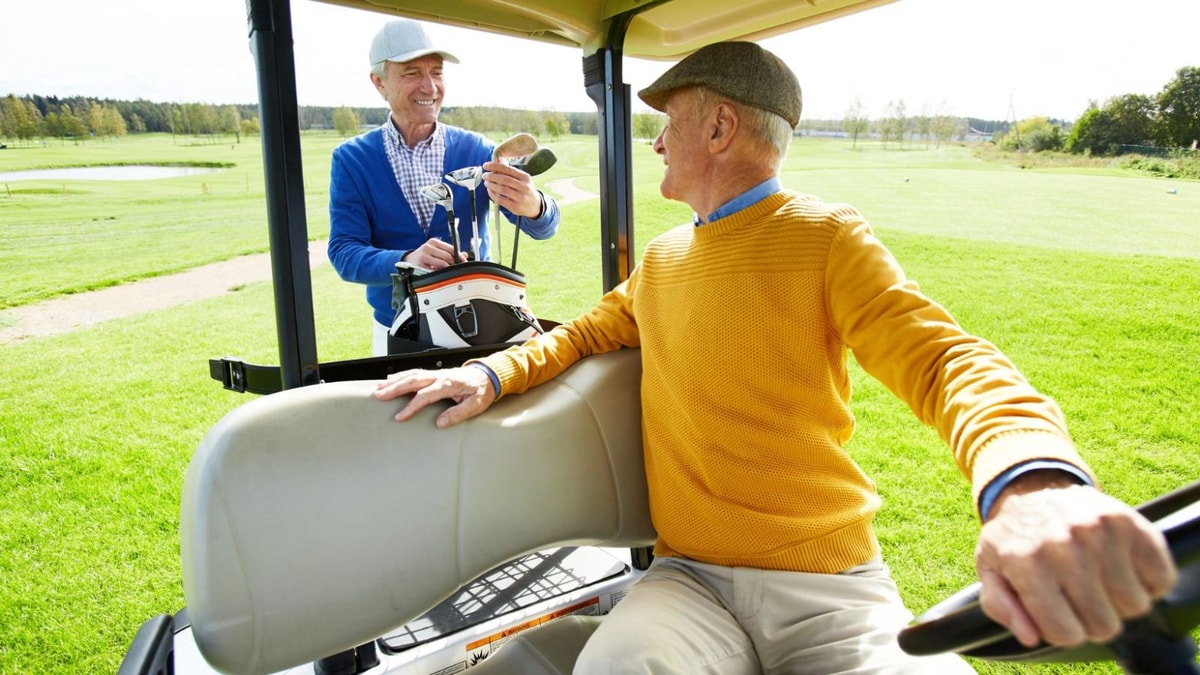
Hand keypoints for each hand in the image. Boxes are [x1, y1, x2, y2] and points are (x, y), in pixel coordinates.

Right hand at [374, 366, 496, 427]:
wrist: (488, 375)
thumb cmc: (482, 391)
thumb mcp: (476, 405)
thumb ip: (458, 414)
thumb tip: (440, 423)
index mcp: (449, 384)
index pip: (425, 396)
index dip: (411, 406)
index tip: (400, 417)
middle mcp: (440, 376)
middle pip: (413, 381)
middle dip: (394, 388)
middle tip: (379, 396)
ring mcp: (436, 373)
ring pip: (411, 375)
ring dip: (394, 381)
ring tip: (379, 388)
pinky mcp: (435, 373)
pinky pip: (415, 372)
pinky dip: (401, 375)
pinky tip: (391, 379)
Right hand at [403, 238, 463, 269]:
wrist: (408, 261)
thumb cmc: (424, 257)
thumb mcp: (436, 251)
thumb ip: (450, 252)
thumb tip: (464, 254)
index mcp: (434, 242)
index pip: (451, 248)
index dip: (459, 256)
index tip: (464, 262)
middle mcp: (428, 247)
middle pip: (448, 256)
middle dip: (454, 264)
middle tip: (456, 269)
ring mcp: (424, 255)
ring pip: (443, 264)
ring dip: (447, 269)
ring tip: (447, 272)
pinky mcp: (420, 265)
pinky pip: (435, 271)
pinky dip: (439, 273)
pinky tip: (438, 274)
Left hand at [482, 160, 542, 217]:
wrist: (535, 206)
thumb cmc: (525, 189)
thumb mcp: (521, 179)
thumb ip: (509, 170)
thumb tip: (498, 159)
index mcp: (525, 177)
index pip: (508, 169)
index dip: (495, 166)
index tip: (486, 166)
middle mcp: (524, 187)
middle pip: (504, 179)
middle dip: (491, 176)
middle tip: (485, 175)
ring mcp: (520, 197)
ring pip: (502, 189)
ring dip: (491, 185)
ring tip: (486, 183)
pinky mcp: (515, 207)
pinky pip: (500, 200)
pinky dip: (492, 194)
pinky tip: (490, 191)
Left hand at [975, 477, 1176, 647]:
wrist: (1033, 490)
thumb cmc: (1014, 540)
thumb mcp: (990, 571)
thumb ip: (1000, 608)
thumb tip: (1030, 636)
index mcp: (1026, 563)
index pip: (1067, 634)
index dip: (1064, 631)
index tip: (1058, 613)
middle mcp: (1063, 545)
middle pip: (1105, 625)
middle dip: (1092, 619)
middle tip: (1079, 596)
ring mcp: (1098, 530)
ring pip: (1134, 605)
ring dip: (1119, 601)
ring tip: (1098, 580)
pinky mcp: (1127, 521)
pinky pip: (1161, 578)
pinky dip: (1147, 582)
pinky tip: (1122, 568)